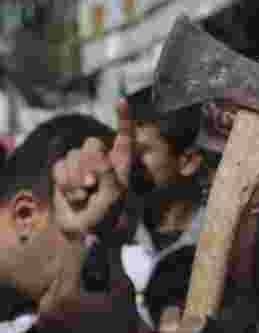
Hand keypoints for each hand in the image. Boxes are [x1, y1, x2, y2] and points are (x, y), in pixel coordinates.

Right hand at [52, 100, 133, 237]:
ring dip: (76, 180)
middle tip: (93, 186)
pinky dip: (66, 184)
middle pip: (91, 145)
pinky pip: (60, 168)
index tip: (122, 100)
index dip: (123, 118)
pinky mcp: (65, 173)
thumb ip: (108, 173)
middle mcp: (102, 160)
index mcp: (122, 163)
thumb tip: (97, 151)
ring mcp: (82, 165)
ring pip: (73, 157)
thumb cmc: (109, 216)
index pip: (124, 136)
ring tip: (85, 196)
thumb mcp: (115, 197)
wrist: (86, 232)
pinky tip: (75, 197)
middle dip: (89, 165)